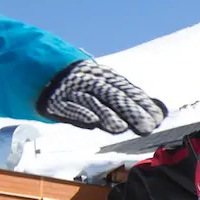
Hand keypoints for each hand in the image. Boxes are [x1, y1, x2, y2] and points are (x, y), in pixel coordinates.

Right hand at [38, 60, 168, 135]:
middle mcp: (90, 80)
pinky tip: (92, 122)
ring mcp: (72, 89)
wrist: (41, 71)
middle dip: (131, 111)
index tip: (157, 117)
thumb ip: (127, 99)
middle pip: (113, 95)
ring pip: (92, 100)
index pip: (125, 89)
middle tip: (147, 127)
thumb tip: (158, 112)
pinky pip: (68, 106)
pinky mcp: (55, 100)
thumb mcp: (103, 86)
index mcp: (104, 76)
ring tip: (121, 128)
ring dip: (107, 114)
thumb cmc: (81, 85)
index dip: (141, 102)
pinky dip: (80, 113)